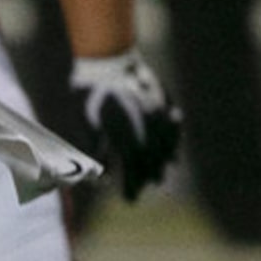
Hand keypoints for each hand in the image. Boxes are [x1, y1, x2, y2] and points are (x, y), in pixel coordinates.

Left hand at [68, 49, 180, 199]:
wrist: (106, 60)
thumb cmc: (89, 93)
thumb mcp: (87, 124)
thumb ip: (97, 149)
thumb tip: (102, 174)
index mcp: (127, 134)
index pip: (134, 169)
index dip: (133, 186)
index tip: (129, 199)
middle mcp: (146, 126)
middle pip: (152, 159)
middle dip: (149, 176)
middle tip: (146, 188)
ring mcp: (157, 113)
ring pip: (166, 144)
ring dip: (164, 161)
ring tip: (164, 174)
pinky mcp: (162, 100)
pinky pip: (172, 125)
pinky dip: (173, 140)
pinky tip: (173, 147)